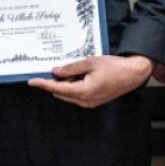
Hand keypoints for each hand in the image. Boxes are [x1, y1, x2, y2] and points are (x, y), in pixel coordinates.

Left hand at [28, 54, 152, 108]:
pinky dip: (72, 86)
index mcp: (84, 91)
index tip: (32, 81)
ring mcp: (90, 103)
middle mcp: (85, 101)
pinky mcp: (94, 101)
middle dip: (55, 83)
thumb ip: (71, 68)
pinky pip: (77, 95)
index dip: (44, 84)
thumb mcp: (90, 62)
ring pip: (68, 95)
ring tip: (69, 70)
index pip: (57, 88)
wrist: (133, 74)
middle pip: (61, 93)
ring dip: (65, 84)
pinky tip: (76, 75)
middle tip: (53, 69)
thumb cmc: (114, 66)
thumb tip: (56, 71)